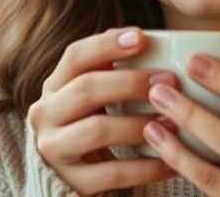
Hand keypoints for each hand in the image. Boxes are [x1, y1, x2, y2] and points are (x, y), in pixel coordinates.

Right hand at [28, 27, 178, 195]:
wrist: (63, 180)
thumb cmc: (87, 127)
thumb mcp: (88, 97)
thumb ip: (106, 70)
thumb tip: (142, 38)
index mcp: (53, 87)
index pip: (75, 56)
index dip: (107, 44)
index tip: (142, 37)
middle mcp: (46, 115)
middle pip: (86, 89)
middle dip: (131, 82)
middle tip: (169, 80)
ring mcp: (54, 150)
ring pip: (98, 130)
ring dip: (139, 123)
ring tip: (173, 122)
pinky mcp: (71, 182)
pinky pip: (112, 173)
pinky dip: (144, 168)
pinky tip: (170, 162)